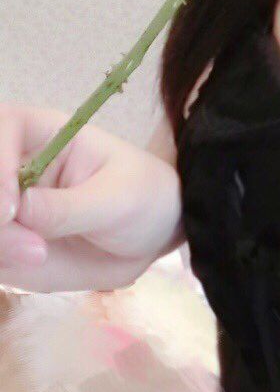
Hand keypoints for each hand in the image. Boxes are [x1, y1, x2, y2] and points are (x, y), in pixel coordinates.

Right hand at [0, 103, 182, 291]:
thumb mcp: (117, 201)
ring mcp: (6, 205)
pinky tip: (30, 265)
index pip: (5, 126)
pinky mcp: (4, 241)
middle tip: (35, 249)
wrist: (152, 236)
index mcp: (46, 135)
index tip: (10, 209)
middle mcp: (15, 166)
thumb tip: (18, 210)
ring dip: (0, 247)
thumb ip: (66, 208)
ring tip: (40, 259)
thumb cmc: (144, 198)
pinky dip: (2, 262)